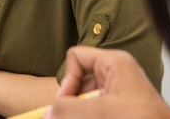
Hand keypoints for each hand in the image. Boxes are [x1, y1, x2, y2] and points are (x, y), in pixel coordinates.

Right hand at [47, 46, 169, 118]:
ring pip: (86, 102)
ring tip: (90, 117)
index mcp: (115, 64)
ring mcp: (119, 95)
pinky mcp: (121, 111)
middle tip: (70, 117)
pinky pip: (97, 112)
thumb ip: (68, 110)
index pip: (77, 57)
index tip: (65, 103)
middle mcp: (116, 76)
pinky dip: (91, 116)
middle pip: (79, 83)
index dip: (67, 79)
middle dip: (72, 104)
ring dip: (81, 113)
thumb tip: (48, 113)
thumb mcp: (101, 112)